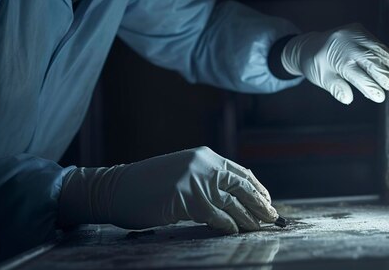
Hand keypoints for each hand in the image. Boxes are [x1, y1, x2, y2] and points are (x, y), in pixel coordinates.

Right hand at [58, 147, 276, 233]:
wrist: (116, 188)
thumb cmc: (149, 185)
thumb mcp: (183, 174)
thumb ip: (207, 180)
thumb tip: (235, 199)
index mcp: (205, 156)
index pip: (241, 173)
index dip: (257, 189)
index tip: (268, 202)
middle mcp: (203, 164)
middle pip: (241, 186)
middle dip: (260, 204)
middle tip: (273, 218)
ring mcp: (194, 179)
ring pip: (231, 202)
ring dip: (247, 217)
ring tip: (258, 228)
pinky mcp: (185, 197)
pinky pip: (214, 214)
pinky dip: (226, 224)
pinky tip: (233, 231)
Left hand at [281, 23, 388, 103]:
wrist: (309, 45)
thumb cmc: (316, 65)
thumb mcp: (322, 79)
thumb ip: (336, 88)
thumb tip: (348, 99)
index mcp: (335, 58)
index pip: (357, 75)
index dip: (370, 86)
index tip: (381, 97)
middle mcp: (345, 43)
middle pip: (370, 60)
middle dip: (384, 74)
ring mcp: (352, 33)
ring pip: (376, 48)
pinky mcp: (358, 28)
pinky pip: (375, 41)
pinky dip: (385, 52)